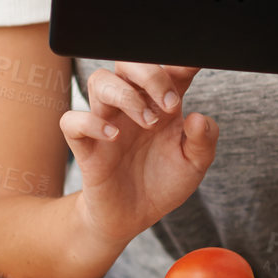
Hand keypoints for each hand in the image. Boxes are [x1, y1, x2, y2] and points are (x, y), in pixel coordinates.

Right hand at [59, 62, 217, 248]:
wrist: (133, 217)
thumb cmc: (162, 181)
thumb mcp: (193, 165)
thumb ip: (203, 141)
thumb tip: (198, 118)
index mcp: (159, 102)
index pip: (167, 67)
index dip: (180, 60)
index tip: (194, 66)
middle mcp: (131, 105)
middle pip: (127, 63)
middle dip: (151, 75)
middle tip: (170, 104)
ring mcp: (106, 121)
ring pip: (99, 81)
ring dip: (125, 95)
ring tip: (147, 122)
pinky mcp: (86, 145)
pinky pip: (73, 121)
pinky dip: (90, 123)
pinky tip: (113, 137)